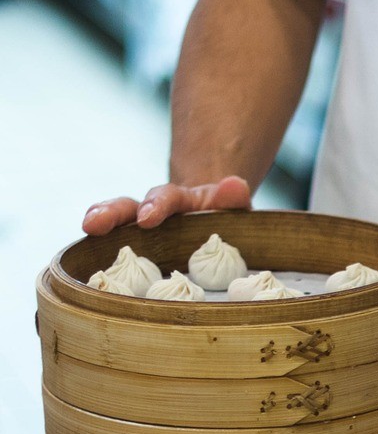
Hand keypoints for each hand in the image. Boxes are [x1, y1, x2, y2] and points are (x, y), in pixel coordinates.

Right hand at [81, 175, 251, 234]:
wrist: (210, 220)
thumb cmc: (222, 217)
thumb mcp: (233, 208)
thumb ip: (233, 197)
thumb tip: (236, 185)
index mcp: (181, 201)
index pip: (166, 198)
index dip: (156, 206)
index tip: (147, 219)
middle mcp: (154, 209)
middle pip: (129, 205)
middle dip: (112, 213)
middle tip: (94, 224)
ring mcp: (139, 224)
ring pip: (115, 217)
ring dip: (99, 218)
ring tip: (86, 226)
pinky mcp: (132, 242)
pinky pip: (109, 239)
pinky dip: (97, 242)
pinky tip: (85, 248)